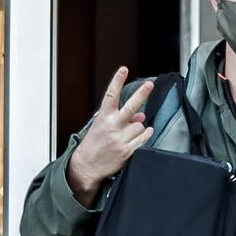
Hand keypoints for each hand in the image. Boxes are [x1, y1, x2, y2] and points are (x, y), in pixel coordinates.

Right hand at [65, 67, 153, 204]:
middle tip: (149, 84)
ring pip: (140, 125)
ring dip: (138, 128)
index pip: (111, 95)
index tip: (123, 69)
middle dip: (141, 94)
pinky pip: (144, 138)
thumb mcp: (103, 126)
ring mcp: (120, 138)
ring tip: (128, 134)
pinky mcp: (127, 150)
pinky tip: (143, 133)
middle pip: (130, 107)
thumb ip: (121, 118)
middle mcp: (112, 126)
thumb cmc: (94, 143)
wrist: (86, 166)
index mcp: (103, 117)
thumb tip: (142, 114)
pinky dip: (146, 134)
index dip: (117, 81)